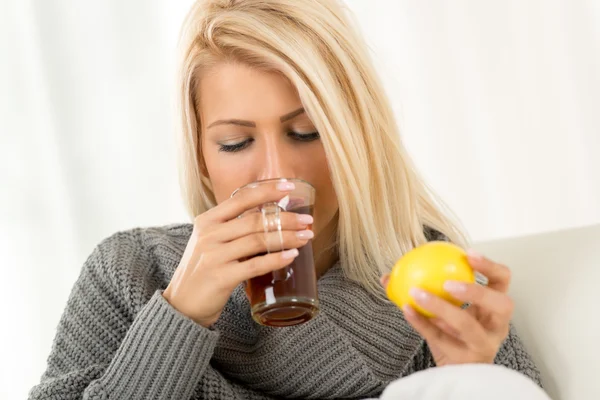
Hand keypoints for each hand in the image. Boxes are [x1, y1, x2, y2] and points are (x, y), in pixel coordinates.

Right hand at [163, 181, 312, 327]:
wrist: (182, 304)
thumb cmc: (203, 269)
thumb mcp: (210, 241)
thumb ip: (232, 228)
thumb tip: (269, 216)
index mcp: (207, 220)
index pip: (241, 198)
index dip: (266, 190)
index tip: (289, 186)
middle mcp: (209, 234)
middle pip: (254, 220)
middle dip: (286, 218)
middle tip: (307, 220)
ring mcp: (214, 256)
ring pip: (258, 241)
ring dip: (286, 237)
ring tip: (305, 237)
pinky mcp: (221, 277)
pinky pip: (254, 265)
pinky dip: (275, 259)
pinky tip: (291, 256)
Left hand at [381, 250, 513, 365]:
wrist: (453, 373)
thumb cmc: (451, 335)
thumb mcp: (445, 310)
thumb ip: (425, 289)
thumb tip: (387, 276)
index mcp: (494, 308)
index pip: (502, 281)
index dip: (490, 266)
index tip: (467, 253)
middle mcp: (496, 327)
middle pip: (502, 305)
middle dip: (477, 290)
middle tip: (449, 283)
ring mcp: (483, 346)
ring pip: (468, 325)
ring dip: (441, 307)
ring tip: (418, 293)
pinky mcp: (466, 361)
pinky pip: (441, 339)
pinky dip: (422, 323)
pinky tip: (406, 309)